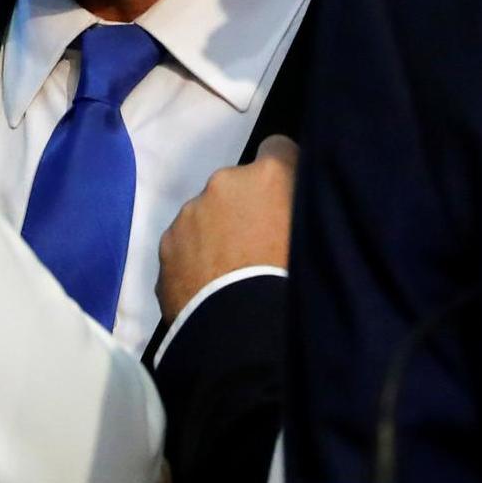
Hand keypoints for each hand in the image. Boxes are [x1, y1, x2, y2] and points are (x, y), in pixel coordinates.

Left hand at [156, 135, 297, 324]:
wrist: (244, 333)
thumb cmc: (293, 281)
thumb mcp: (315, 236)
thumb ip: (300, 208)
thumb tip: (294, 204)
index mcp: (267, 176)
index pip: (278, 149)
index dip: (284, 173)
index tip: (286, 198)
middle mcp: (223, 184)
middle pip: (236, 187)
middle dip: (244, 209)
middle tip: (258, 247)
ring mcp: (188, 215)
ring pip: (206, 216)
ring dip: (216, 234)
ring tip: (231, 274)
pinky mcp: (166, 248)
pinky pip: (184, 247)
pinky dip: (195, 260)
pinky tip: (209, 288)